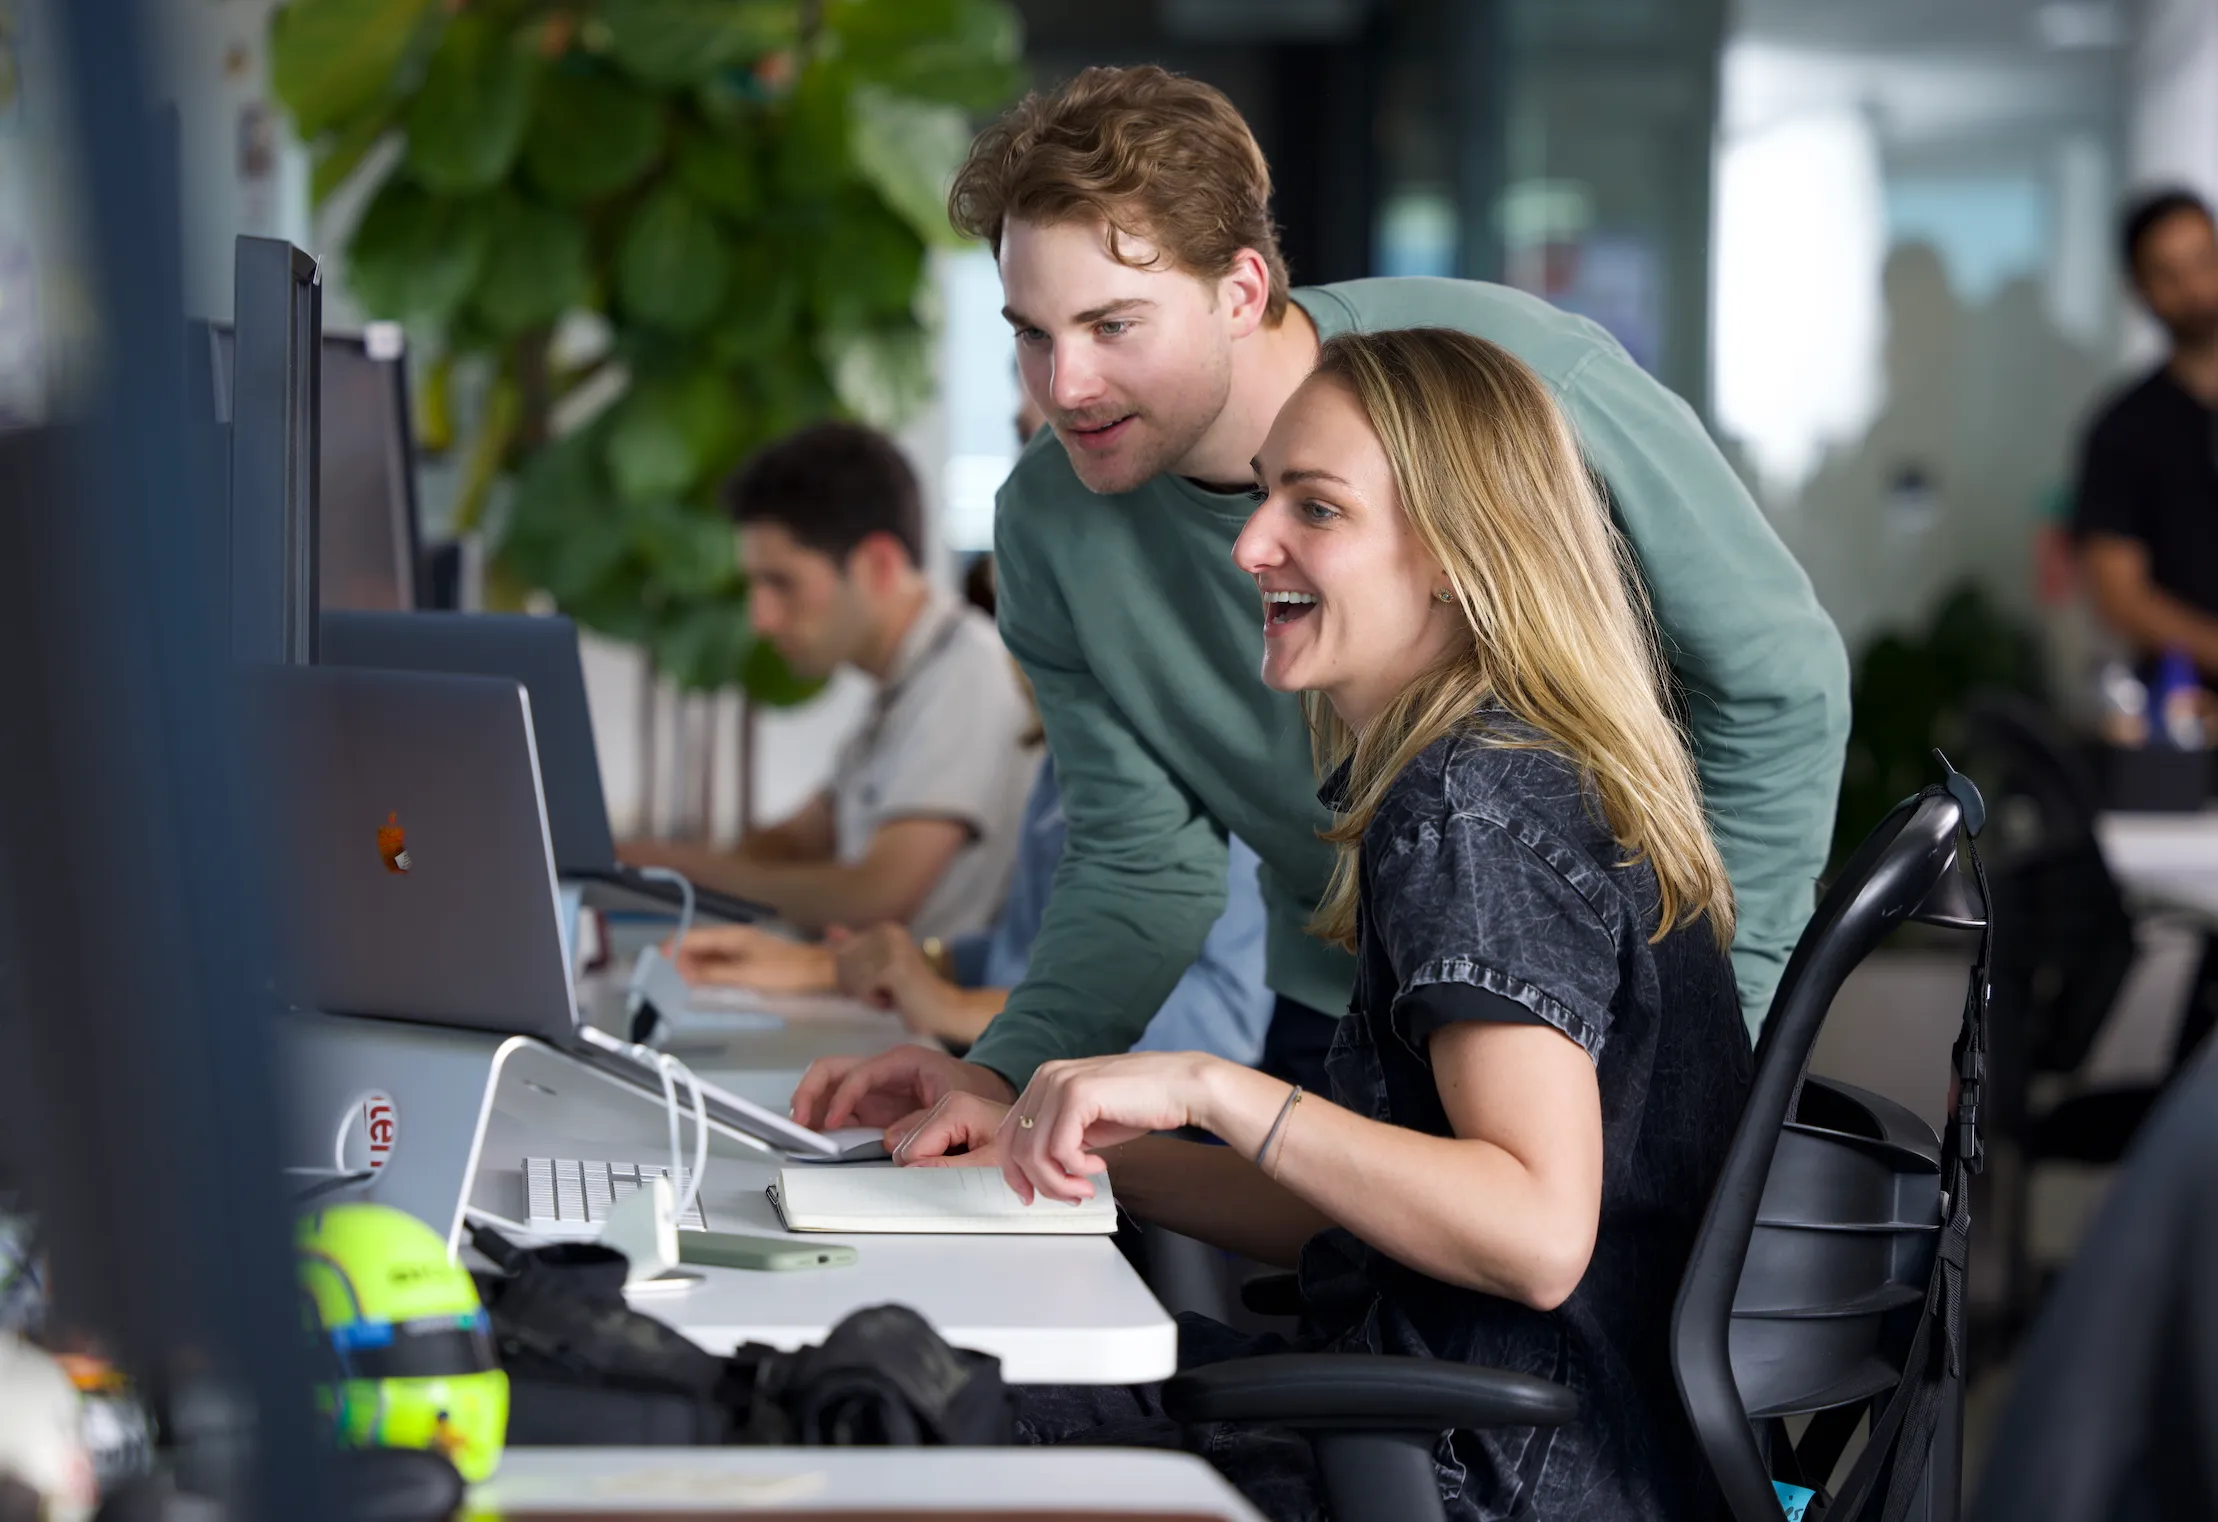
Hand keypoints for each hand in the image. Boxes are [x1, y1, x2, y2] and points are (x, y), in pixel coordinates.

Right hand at [670, 925, 833, 992]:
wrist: (816, 969)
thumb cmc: (784, 972)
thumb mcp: (746, 975)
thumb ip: (714, 973)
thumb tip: (684, 972)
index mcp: (730, 935)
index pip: (691, 936)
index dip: (671, 948)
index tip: (656, 962)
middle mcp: (732, 936)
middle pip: (696, 942)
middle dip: (677, 957)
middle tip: (663, 978)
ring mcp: (740, 945)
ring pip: (706, 951)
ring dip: (690, 964)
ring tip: (676, 982)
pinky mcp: (746, 956)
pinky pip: (717, 959)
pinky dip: (704, 968)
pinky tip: (700, 981)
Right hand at [789, 1047, 1015, 1133]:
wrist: (984, 1094)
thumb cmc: (971, 1089)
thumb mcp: (955, 1101)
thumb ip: (923, 1119)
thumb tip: (888, 1139)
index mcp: (900, 1061)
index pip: (859, 1074)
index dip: (842, 1097)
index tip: (831, 1121)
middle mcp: (880, 1071)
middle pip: (831, 1070)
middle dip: (810, 1092)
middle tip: (798, 1122)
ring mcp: (873, 1090)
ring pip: (828, 1089)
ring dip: (810, 1107)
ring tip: (798, 1133)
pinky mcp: (871, 1110)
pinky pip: (838, 1111)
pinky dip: (822, 1122)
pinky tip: (814, 1139)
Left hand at [831, 924, 933, 1007]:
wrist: (945, 1009)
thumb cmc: (909, 993)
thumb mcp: (877, 969)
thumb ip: (854, 949)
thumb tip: (829, 929)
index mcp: (885, 929)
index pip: (841, 952)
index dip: (849, 976)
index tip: (872, 986)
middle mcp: (889, 932)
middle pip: (843, 963)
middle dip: (856, 986)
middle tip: (883, 994)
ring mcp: (892, 949)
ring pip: (850, 976)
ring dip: (865, 995)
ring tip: (890, 997)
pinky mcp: (894, 969)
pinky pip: (861, 988)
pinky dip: (872, 1001)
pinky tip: (893, 1002)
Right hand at [888, 1092, 1010, 1167]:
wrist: (1040, 1141)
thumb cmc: (1022, 1150)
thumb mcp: (987, 1165)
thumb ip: (947, 1168)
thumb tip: (911, 1170)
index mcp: (954, 1107)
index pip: (912, 1150)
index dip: (929, 1172)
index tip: (959, 1175)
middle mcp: (946, 1102)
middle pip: (908, 1148)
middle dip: (929, 1167)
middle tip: (967, 1168)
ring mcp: (945, 1109)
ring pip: (912, 1149)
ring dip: (934, 1164)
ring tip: (968, 1162)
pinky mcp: (947, 1119)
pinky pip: (923, 1147)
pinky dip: (938, 1160)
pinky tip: (964, 1158)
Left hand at [999, 1052, 1218, 1204]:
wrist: (1181, 1088)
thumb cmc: (1140, 1105)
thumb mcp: (1087, 1124)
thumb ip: (1058, 1139)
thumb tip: (1035, 1174)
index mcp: (1044, 1082)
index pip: (1008, 1135)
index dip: (1014, 1173)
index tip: (1030, 1197)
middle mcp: (1045, 1077)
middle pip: (1016, 1148)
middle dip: (1042, 1183)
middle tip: (1071, 1196)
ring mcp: (1059, 1082)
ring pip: (1035, 1153)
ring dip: (1060, 1182)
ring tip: (1086, 1188)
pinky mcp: (1078, 1094)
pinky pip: (1060, 1149)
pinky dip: (1077, 1169)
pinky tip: (1098, 1165)